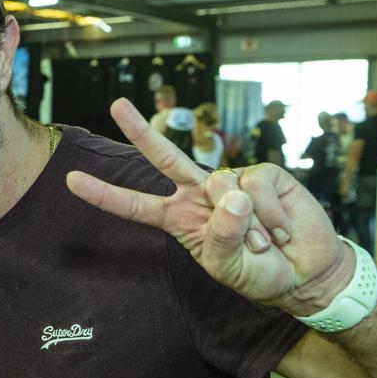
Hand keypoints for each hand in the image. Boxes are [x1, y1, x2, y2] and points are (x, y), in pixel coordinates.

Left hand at [66, 99, 350, 312]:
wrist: (304, 272)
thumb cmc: (257, 272)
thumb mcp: (228, 268)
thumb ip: (220, 237)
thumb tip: (229, 194)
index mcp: (178, 218)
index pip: (134, 205)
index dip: (104, 194)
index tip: (72, 180)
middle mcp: (198, 193)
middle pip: (163, 157)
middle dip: (139, 130)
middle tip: (116, 104)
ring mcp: (229, 181)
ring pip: (221, 184)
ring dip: (248, 223)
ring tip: (262, 241)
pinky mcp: (263, 174)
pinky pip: (256, 185)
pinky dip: (270, 214)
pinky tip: (279, 229)